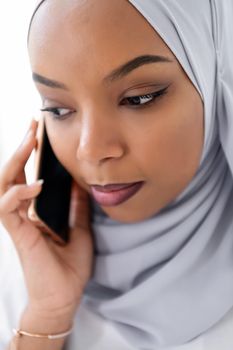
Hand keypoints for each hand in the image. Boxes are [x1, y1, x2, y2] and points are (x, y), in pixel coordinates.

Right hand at [0, 120, 93, 320]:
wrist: (63, 297)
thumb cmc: (69, 266)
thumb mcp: (79, 228)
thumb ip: (76, 206)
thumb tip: (79, 183)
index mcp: (36, 210)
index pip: (29, 175)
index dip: (32, 154)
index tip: (41, 133)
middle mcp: (23, 213)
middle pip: (14, 174)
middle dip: (21, 148)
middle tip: (32, 125)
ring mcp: (18, 222)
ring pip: (5, 185)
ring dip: (15, 162)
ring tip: (28, 142)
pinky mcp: (17, 234)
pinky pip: (9, 208)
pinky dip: (19, 193)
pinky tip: (34, 184)